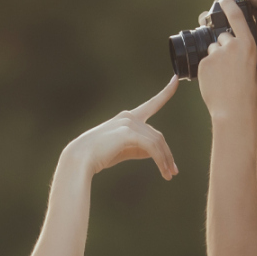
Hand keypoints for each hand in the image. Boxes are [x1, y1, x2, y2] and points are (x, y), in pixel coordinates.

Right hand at [63, 77, 178, 178]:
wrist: (80, 159)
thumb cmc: (98, 156)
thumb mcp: (122, 150)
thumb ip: (138, 148)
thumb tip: (155, 153)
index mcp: (127, 118)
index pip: (151, 104)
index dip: (166, 92)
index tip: (176, 80)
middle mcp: (129, 117)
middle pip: (157, 136)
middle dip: (167, 154)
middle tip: (173, 172)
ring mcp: (128, 123)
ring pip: (157, 142)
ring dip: (165, 160)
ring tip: (169, 176)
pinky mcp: (128, 133)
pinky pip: (151, 147)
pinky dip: (160, 160)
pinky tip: (163, 171)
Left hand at [198, 0, 256, 117]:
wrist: (234, 108)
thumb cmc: (249, 91)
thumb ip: (251, 53)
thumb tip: (247, 47)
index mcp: (248, 44)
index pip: (236, 17)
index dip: (228, 5)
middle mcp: (232, 45)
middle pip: (221, 37)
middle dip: (222, 47)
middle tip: (228, 66)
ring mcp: (216, 53)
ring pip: (211, 49)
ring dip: (214, 58)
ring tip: (222, 76)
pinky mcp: (204, 63)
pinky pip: (204, 61)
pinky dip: (207, 69)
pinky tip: (215, 80)